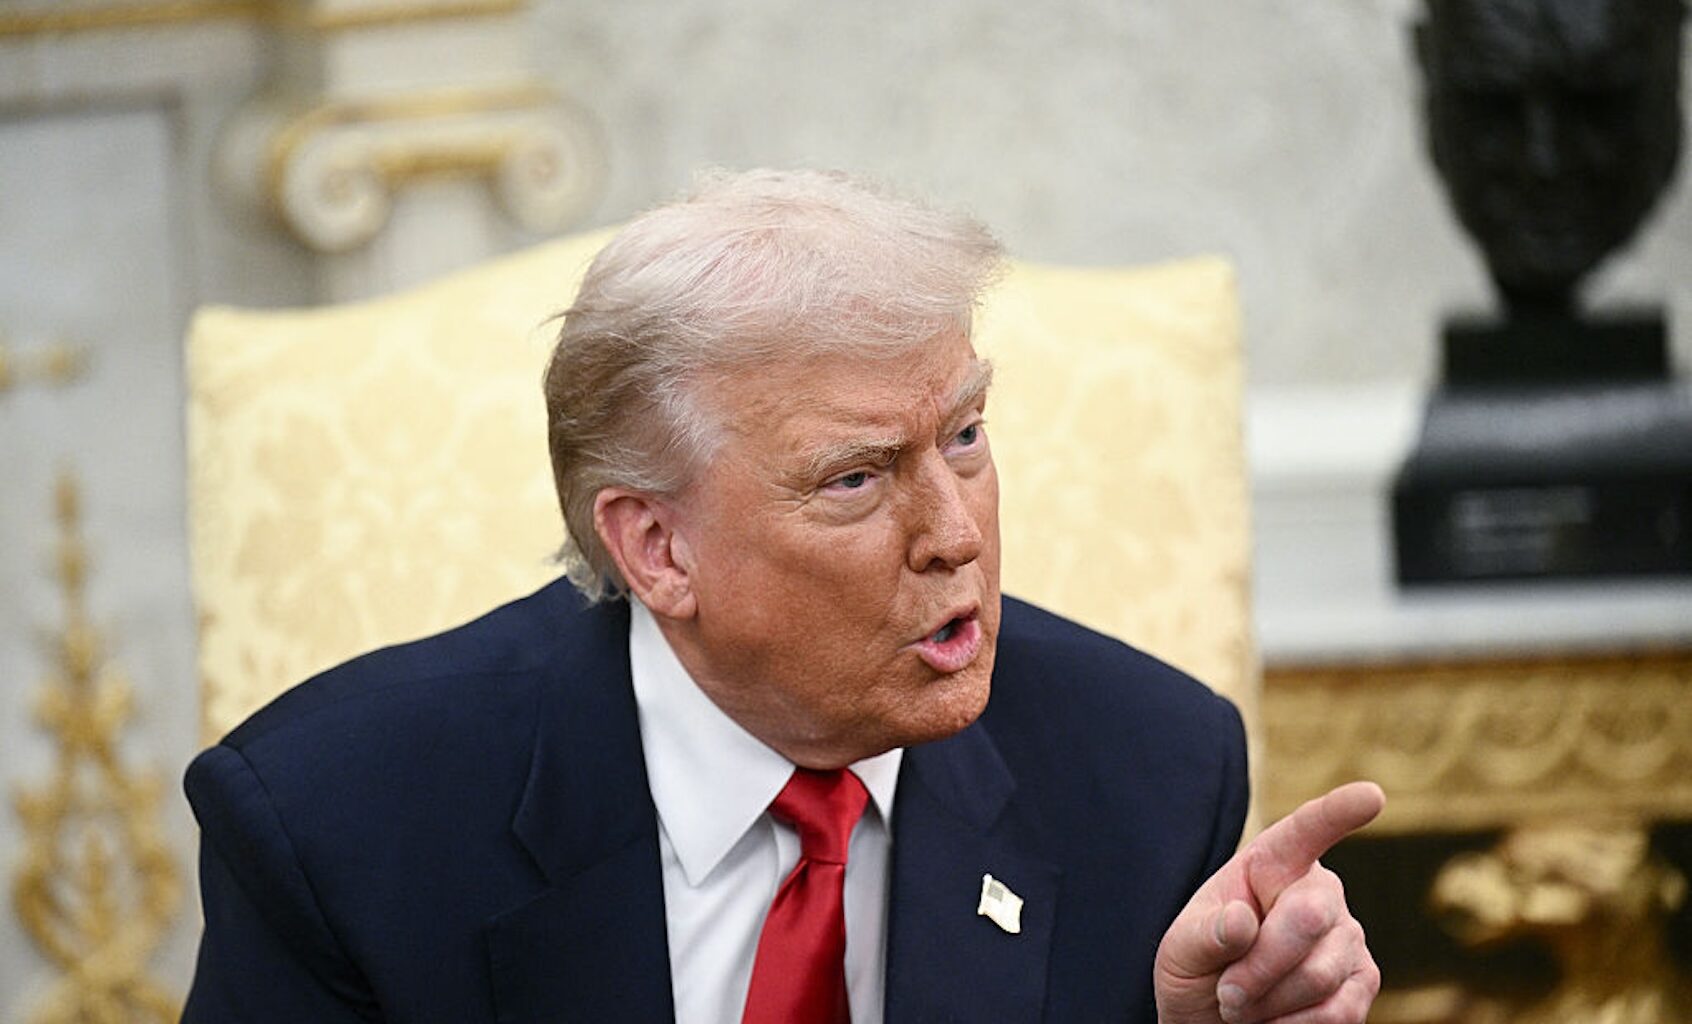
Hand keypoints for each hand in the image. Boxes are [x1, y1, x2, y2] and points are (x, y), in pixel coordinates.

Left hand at [1153, 781, 1383, 1023]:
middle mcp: (1321, 891)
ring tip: (1243, 1006)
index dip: (1338, 812)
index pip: (1306, 831)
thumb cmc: (1200, 972)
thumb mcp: (1181, 951)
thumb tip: (1243, 922)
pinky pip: (1337, 1012)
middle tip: (1226, 994)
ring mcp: (1349, 936)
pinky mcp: (1365, 981)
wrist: (1218, 1022)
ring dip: (1268, 1003)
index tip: (1371, 795)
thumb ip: (1205, 935)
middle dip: (1257, 967)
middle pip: (1305, 920)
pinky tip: (1273, 1021)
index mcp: (1273, 863)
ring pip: (1317, 975)